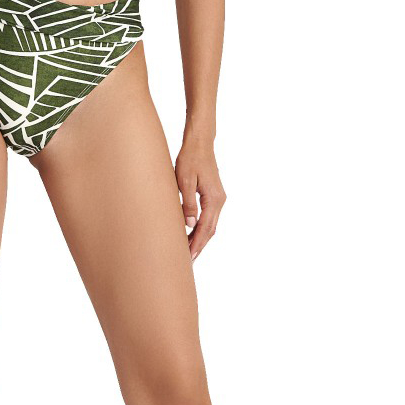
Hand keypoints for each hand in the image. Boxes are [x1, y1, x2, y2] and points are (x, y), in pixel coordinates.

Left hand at [176, 134, 225, 261]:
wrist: (200, 143)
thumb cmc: (190, 158)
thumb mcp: (184, 180)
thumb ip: (187, 203)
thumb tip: (189, 225)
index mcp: (214, 199)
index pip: (205, 228)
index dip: (197, 244)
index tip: (189, 257)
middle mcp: (219, 201)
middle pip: (210, 230)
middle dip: (199, 246)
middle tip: (187, 261)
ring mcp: (218, 199)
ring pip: (210, 225)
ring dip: (200, 239)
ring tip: (188, 252)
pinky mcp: (213, 196)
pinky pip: (209, 217)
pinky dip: (201, 228)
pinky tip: (191, 234)